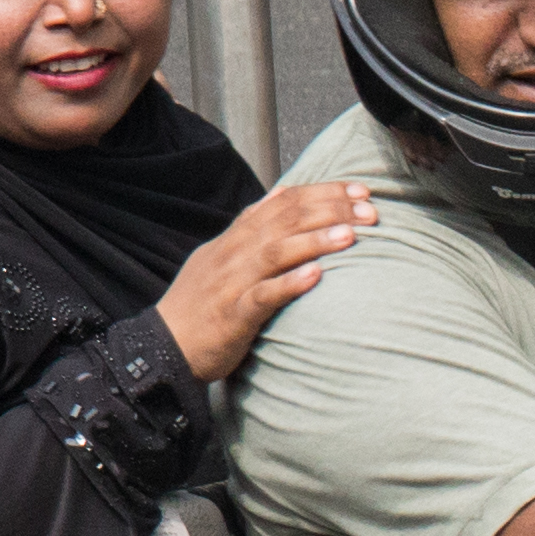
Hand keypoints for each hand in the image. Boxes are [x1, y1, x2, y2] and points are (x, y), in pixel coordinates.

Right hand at [153, 180, 373, 381]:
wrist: (164, 345)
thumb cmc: (201, 302)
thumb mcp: (223, 253)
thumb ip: (252, 225)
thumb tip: (281, 193)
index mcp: (237, 237)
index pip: (285, 202)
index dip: (324, 193)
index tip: (361, 190)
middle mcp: (235, 252)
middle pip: (286, 221)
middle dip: (331, 211)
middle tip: (371, 212)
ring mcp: (232, 282)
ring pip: (275, 252)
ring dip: (314, 241)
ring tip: (350, 235)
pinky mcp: (233, 315)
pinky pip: (262, 296)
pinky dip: (289, 284)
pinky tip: (315, 277)